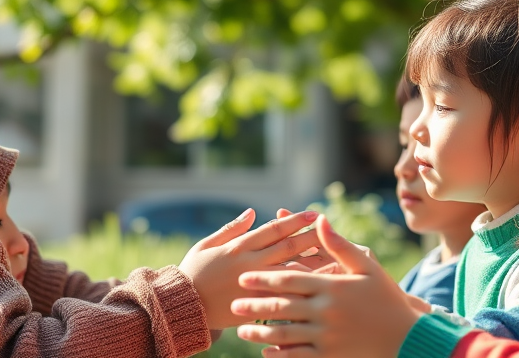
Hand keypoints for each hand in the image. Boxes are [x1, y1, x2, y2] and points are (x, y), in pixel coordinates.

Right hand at [179, 208, 322, 329]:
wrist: (183, 306)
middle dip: (311, 238)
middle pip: (288, 248)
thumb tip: (253, 212)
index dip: (294, 221)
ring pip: (290, 272)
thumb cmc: (193, 272)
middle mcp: (250, 263)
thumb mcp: (207, 244)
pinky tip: (319, 290)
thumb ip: (232, 229)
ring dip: (313, 264)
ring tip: (335, 259)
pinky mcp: (255, 304)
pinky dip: (302, 292)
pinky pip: (283, 297)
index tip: (313, 214)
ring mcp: (254, 284)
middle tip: (331, 229)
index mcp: (239, 247)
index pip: (273, 230)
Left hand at [231, 216, 423, 357]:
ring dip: (260, 332)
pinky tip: (266, 351)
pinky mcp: (331, 356)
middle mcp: (327, 311)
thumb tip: (320, 220)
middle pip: (281, 307)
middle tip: (233, 304)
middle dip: (254, 305)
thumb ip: (339, 245)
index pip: (290, 280)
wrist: (407, 337)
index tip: (243, 277)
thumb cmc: (386, 298)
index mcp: (332, 287)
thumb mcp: (367, 266)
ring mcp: (327, 336)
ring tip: (241, 330)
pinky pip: (298, 356)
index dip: (264, 278)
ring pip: (285, 334)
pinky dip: (279, 354)